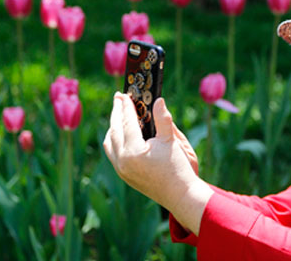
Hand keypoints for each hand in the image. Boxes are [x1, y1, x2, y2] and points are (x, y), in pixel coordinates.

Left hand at [103, 93, 205, 214]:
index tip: (124, 94)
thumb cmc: (179, 168)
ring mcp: (121, 170)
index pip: (127, 122)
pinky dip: (114, 140)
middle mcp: (123, 161)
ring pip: (109, 143)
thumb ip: (163, 119)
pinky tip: (121, 133)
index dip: (126, 106)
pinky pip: (112, 153)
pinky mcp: (124, 175)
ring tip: (119, 114)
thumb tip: (158, 100)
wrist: (181, 196)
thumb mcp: (172, 141)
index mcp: (134, 151)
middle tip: (118, 98)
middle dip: (116, 112)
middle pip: (114, 130)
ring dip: (113, 126)